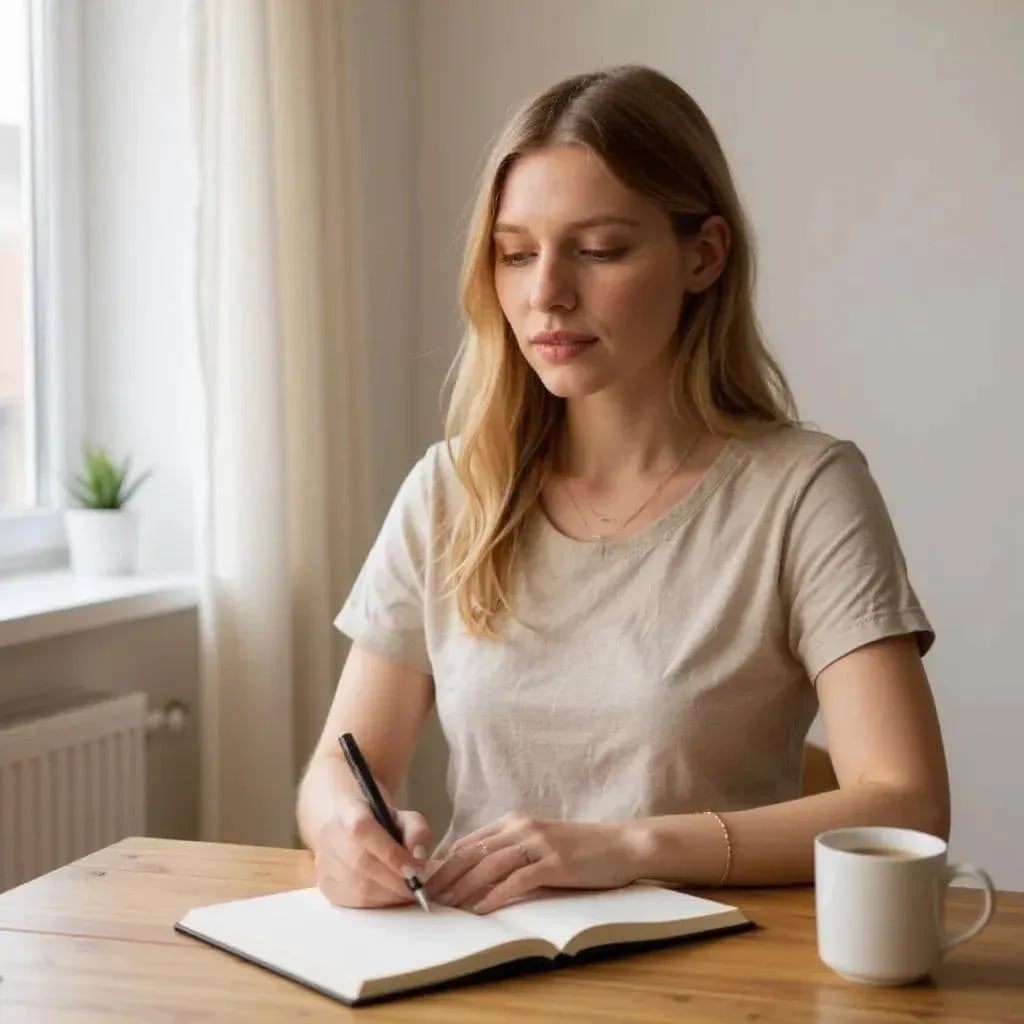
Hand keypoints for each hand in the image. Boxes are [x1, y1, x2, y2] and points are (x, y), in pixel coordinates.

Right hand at [313, 795, 432, 907]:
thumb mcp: (402, 815)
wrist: (344, 823)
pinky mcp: (325, 886)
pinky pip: (353, 903)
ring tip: (407, 893)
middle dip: (395, 882)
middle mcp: (330, 837)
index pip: (365, 832)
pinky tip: (390, 897)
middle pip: (362, 865)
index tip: (416, 869)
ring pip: (358, 888)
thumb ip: (416, 830)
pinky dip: (378, 904)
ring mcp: (324, 864)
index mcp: (350, 812)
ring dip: (389, 896)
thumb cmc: (378, 821)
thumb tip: (419, 858)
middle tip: (418, 888)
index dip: (391, 854)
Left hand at [425, 812, 643, 914]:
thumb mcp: (540, 842)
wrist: (621, 845)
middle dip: (446, 877)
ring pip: (490, 865)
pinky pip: (517, 880)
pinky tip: (480, 910)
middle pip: (473, 852)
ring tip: (446, 908)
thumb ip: (512, 851)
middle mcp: (522, 827)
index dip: (445, 863)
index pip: (469, 841)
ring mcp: (538, 843)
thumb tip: (476, 874)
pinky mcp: (554, 862)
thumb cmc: (581, 848)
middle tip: (427, 899)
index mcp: (515, 821)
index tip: (427, 884)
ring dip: (464, 888)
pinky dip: (495, 896)